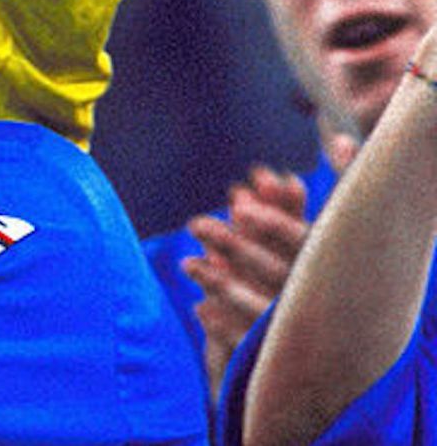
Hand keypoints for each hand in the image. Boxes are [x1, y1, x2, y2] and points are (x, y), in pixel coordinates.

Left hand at [183, 165, 310, 395]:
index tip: (239, 204)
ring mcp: (300, 331)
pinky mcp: (278, 359)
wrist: (303, 347)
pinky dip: (223, 328)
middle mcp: (318, 298)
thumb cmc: (302, 275)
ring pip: (260, 309)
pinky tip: (198, 308)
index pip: (305, 242)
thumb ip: (298, 205)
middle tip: (195, 222)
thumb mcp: (299, 239)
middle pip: (276, 272)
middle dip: (235, 245)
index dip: (274, 223)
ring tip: (186, 263)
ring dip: (221, 284)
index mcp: (329, 267)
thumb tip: (310, 155)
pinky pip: (250, 346)